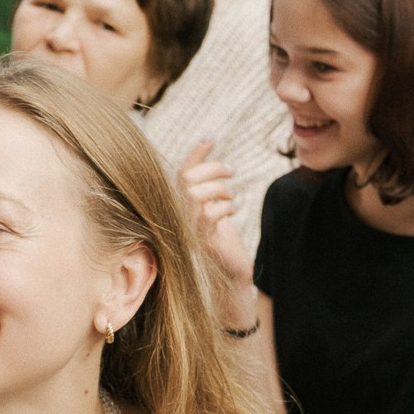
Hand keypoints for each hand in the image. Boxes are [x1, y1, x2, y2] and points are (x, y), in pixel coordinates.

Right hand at [180, 140, 250, 288]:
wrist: (231, 274)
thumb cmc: (224, 243)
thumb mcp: (215, 211)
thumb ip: (210, 193)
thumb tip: (215, 166)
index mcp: (182, 207)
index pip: (181, 173)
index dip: (195, 154)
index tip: (211, 139)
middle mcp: (180, 217)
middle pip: (187, 180)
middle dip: (212, 169)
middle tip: (232, 171)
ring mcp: (189, 230)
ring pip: (195, 196)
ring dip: (218, 189)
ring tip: (231, 195)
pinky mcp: (202, 243)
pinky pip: (209, 217)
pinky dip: (224, 209)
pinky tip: (233, 211)